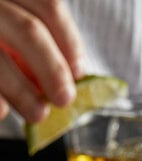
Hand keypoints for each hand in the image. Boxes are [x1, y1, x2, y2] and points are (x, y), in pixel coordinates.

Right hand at [0, 0, 83, 121]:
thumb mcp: (11, 25)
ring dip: (22, 91)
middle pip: (29, 31)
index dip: (70, 44)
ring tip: (36, 114)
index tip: (78, 73)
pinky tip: (0, 111)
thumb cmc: (0, 37)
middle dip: (52, 71)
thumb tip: (67, 78)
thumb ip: (33, 42)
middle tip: (63, 100)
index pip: (48, 7)